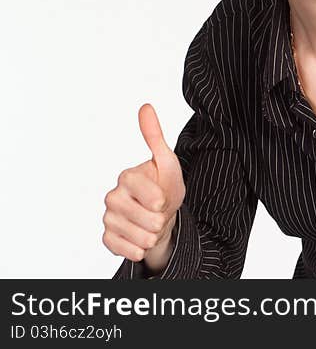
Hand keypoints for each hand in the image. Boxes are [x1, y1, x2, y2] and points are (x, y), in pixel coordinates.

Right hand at [102, 104, 185, 268]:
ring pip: (130, 232)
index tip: (164, 200)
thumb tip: (145, 106)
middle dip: (157, 219)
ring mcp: (109, 217)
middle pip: (137, 215)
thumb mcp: (167, 162)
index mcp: (127, 176)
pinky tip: (143, 243)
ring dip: (149, 236)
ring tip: (155, 229)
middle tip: (161, 215)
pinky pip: (118, 247)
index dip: (156, 198)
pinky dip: (135, 249)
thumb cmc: (166, 187)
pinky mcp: (108, 236)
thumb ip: (155, 137)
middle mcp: (113, 196)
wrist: (165, 216)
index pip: (139, 188)